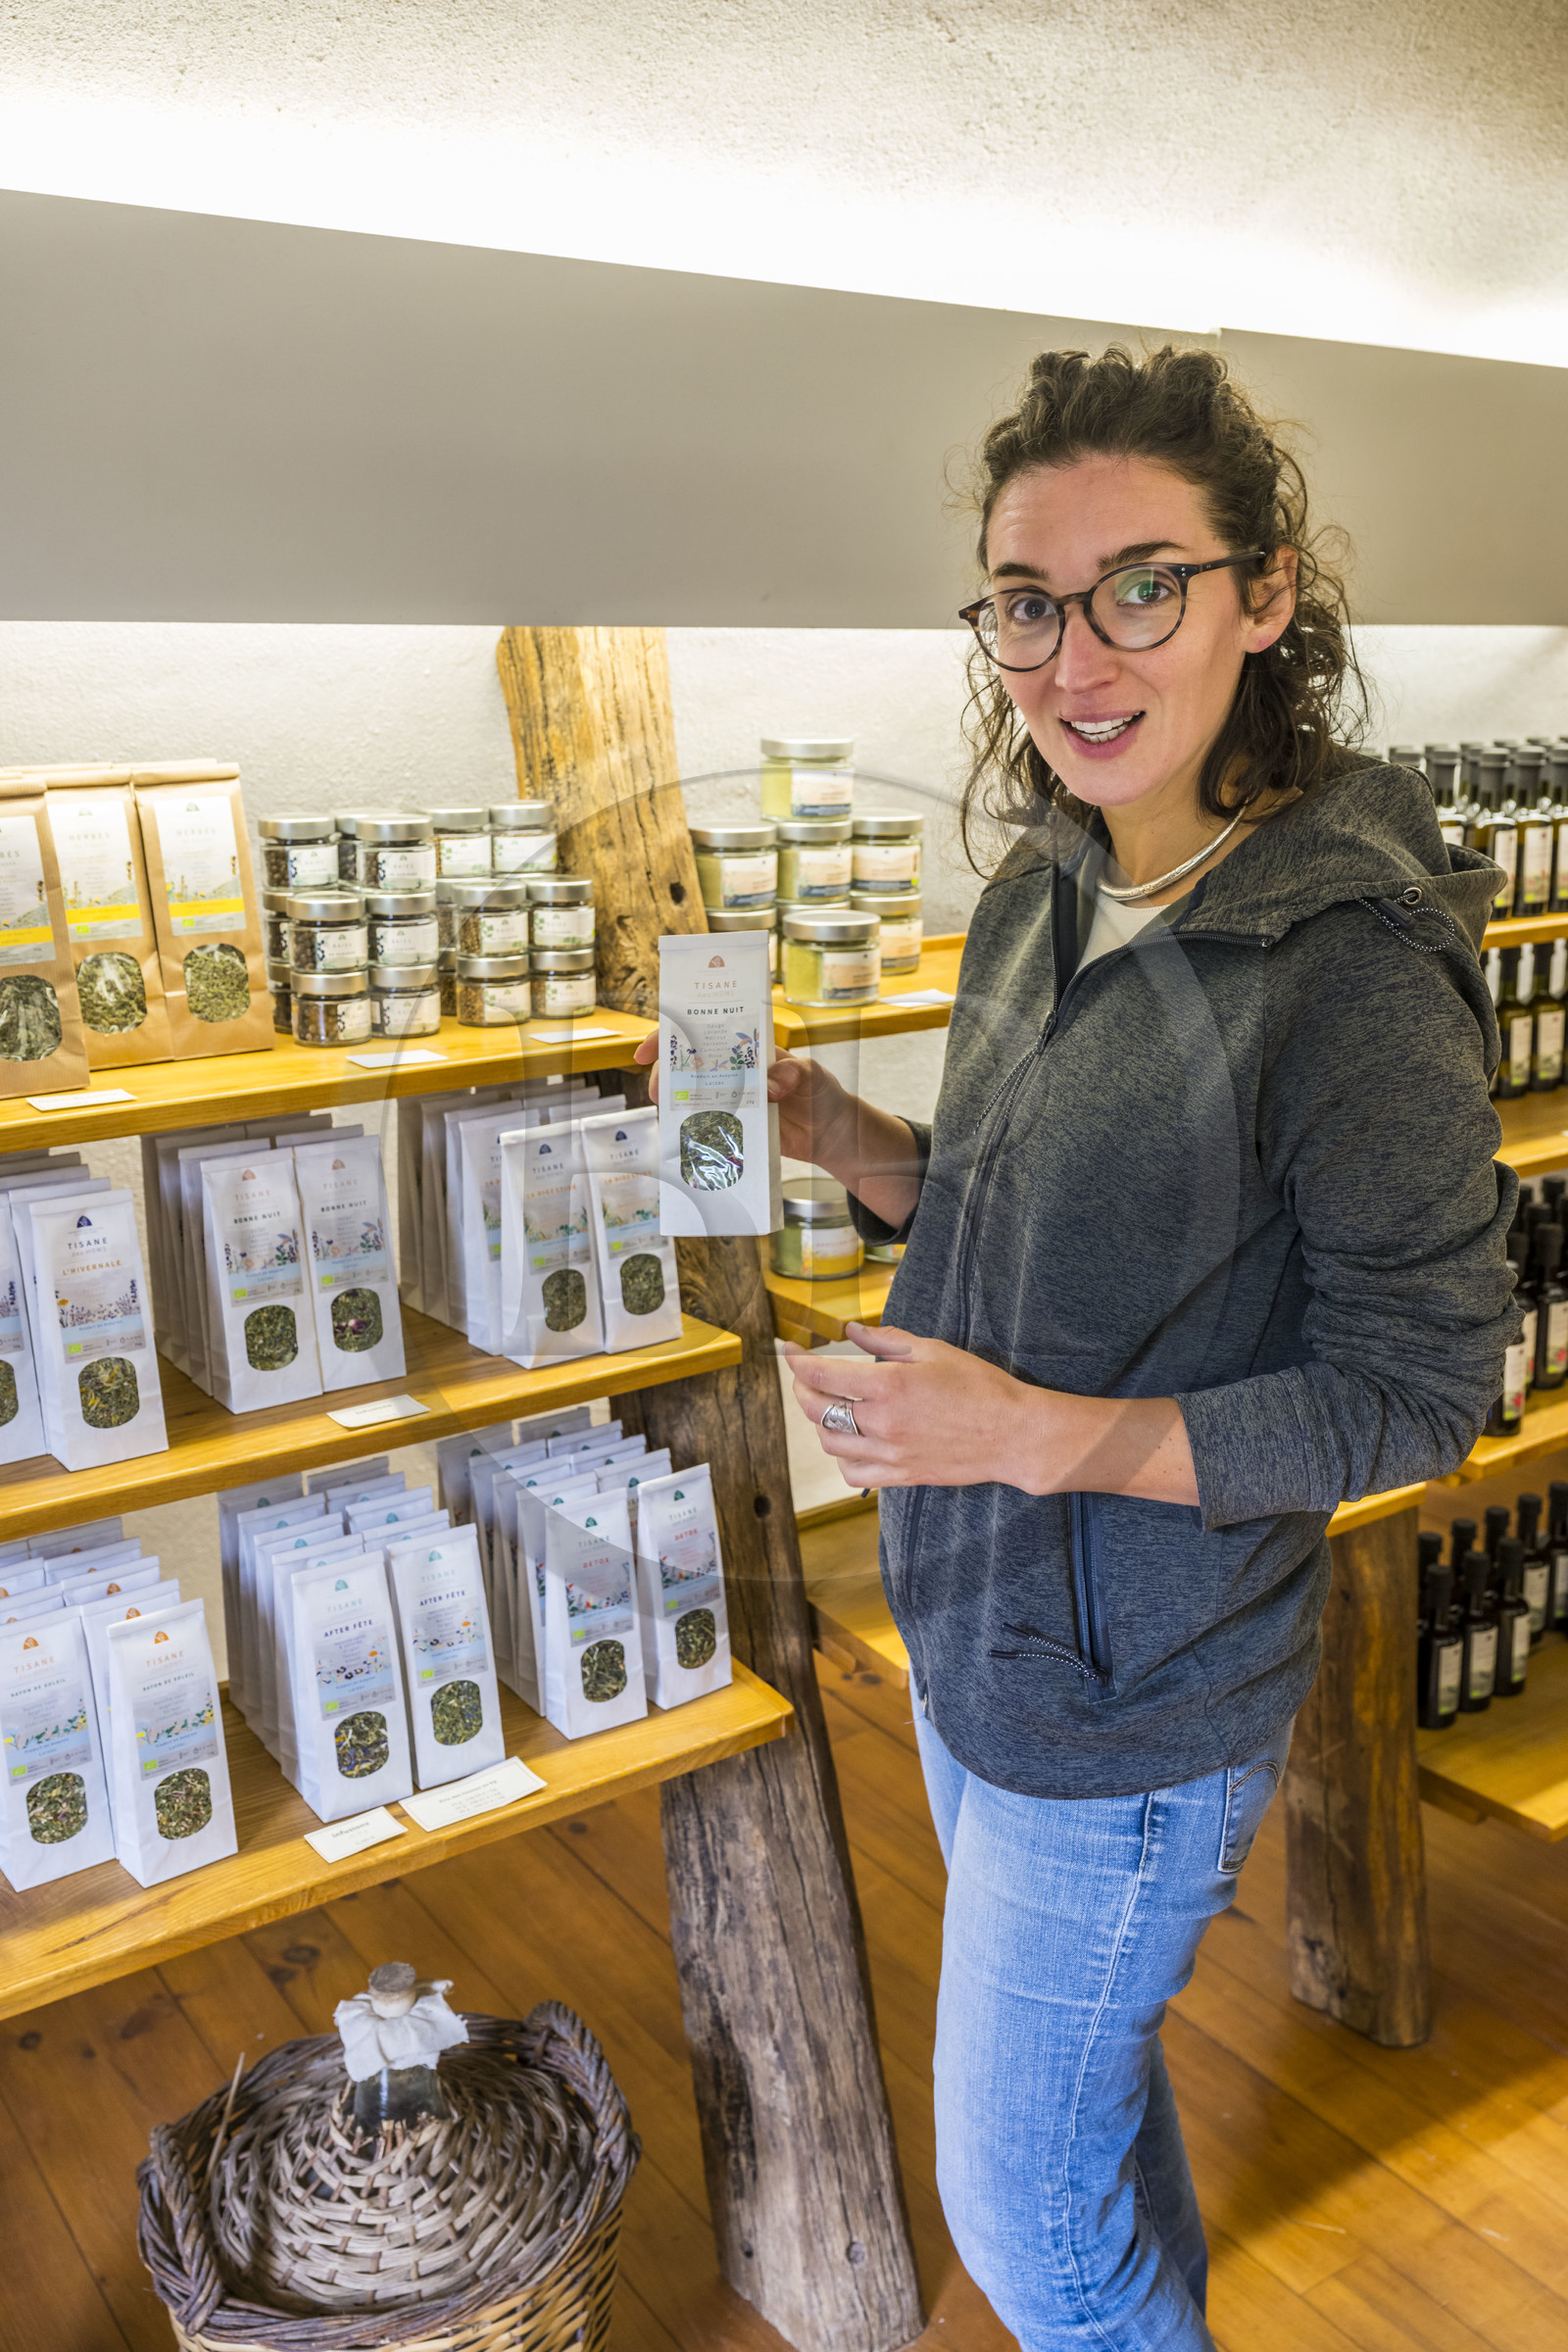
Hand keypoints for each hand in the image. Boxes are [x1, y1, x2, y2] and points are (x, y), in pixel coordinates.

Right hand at [632, 1034, 850, 1163]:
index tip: (649, 1051)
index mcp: (747, 1048)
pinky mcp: (734, 1126)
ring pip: (691, 1095)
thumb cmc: (824, 1094)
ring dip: (674, 1103)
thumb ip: (794, 1074)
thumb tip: (769, 1087)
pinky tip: (681, 1137)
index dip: (671, 1035)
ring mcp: (732, 1099)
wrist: (832, 1135)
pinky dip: (691, 1129)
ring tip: (667, 1114)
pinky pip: (705, 1125)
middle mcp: (734, 1071)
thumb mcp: (813, 1075)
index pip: (704, 1030)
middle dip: (665, 1075)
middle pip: (688, 1064)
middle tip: (657, 1093)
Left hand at [788, 1323, 1199, 1504]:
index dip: (796, 1361)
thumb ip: (885, 1341)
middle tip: (806, 1376)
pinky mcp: (901, 1476)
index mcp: (887, 1385)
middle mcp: (881, 1422)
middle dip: (802, 1388)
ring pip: (830, 1442)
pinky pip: (853, 1474)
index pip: (821, 1374)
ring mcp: (889, 1453)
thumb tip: (850, 1331)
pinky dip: (842, 1457)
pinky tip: (850, 1441)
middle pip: (816, 1408)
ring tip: (830, 1406)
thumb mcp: (932, 1350)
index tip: (787, 1351)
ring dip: (819, 1422)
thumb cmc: (980, 1386)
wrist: (1013, 1434)